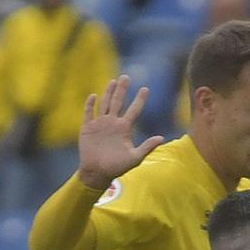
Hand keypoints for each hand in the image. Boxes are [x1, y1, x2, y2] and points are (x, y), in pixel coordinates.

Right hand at [77, 76, 163, 191]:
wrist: (97, 173)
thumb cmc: (117, 167)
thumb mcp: (135, 157)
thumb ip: (147, 147)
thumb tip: (162, 138)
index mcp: (125, 128)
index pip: (134, 110)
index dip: (140, 100)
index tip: (146, 88)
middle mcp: (113, 123)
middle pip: (118, 102)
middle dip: (122, 89)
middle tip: (126, 77)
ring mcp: (100, 124)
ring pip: (105, 104)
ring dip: (108, 93)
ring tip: (113, 81)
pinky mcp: (87, 128)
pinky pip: (88, 113)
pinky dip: (90, 105)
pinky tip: (93, 96)